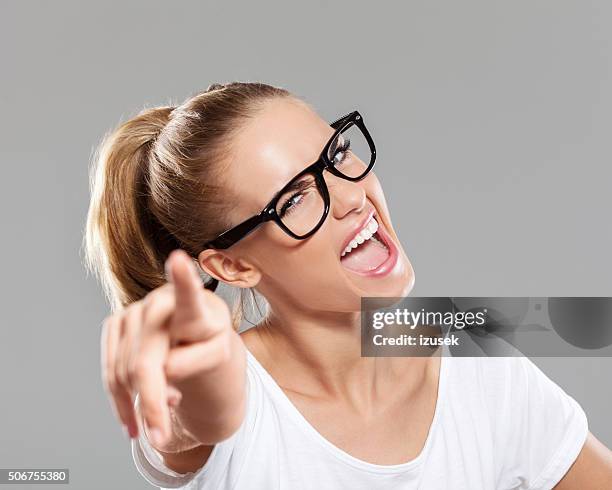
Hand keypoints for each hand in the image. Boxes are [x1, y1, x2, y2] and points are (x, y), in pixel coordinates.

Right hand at [100, 249, 232, 446]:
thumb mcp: (219, 359)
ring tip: (166, 412)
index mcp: (198, 308)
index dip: (182, 280)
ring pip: (124, 372)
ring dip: (141, 404)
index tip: (178, 259)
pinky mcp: (116, 323)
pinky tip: (138, 415)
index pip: (190, 297)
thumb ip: (196, 361)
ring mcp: (136, 312)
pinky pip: (110, 372)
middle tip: (161, 437)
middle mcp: (163, 303)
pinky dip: (122, 401)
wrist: (195, 345)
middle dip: (152, 405)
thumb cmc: (211, 350)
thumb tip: (163, 371)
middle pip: (146, 363)